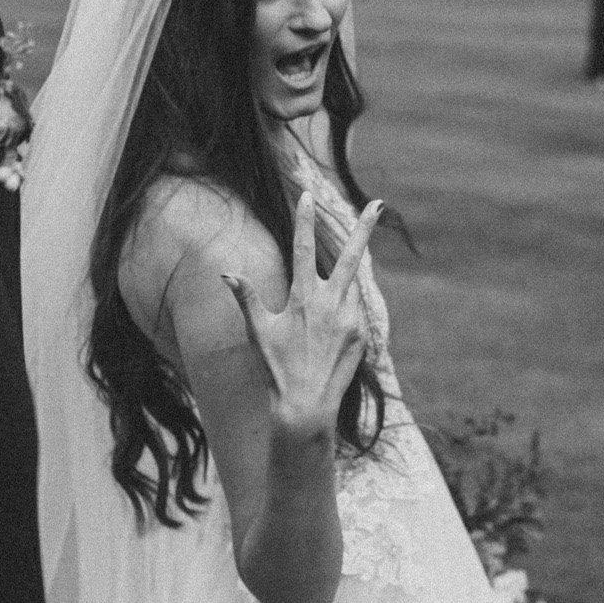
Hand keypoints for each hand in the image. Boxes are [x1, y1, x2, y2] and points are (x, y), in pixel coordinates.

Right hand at [222, 189, 381, 437]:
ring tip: (327, 299)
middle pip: (351, 255)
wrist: (306, 406)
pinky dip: (346, 307)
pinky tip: (332, 327)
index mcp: (304, 297)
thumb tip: (226, 273)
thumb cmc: (277, 368)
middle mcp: (332, 303)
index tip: (306, 196)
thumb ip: (246, 298)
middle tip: (377, 204)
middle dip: (364, 227)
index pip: (303, 248)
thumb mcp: (258, 331)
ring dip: (345, 277)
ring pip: (352, 284)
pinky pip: (356, 310)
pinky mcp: (362, 334)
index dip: (302, 220)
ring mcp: (351, 318)